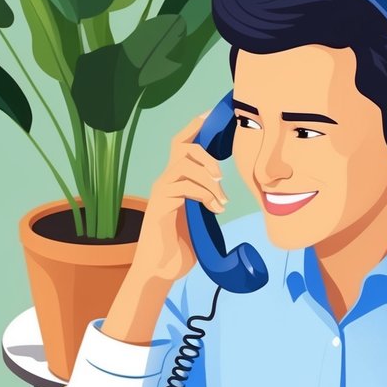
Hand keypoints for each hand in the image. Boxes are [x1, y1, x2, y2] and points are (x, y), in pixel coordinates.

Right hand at [131, 110, 228, 284]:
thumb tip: (226, 195)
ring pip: (183, 165)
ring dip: (208, 178)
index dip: (195, 127)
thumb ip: (207, 202)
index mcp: (175, 181)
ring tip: (221, 200)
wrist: (160, 271)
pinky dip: (204, 195)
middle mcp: (164, 182)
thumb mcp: (199, 220)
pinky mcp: (159, 205)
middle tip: (221, 176)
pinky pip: (183, 187)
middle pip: (182, 147)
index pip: (181, 144)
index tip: (212, 115)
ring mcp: (160, 192)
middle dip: (206, 154)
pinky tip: (214, 210)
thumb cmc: (180, 248)